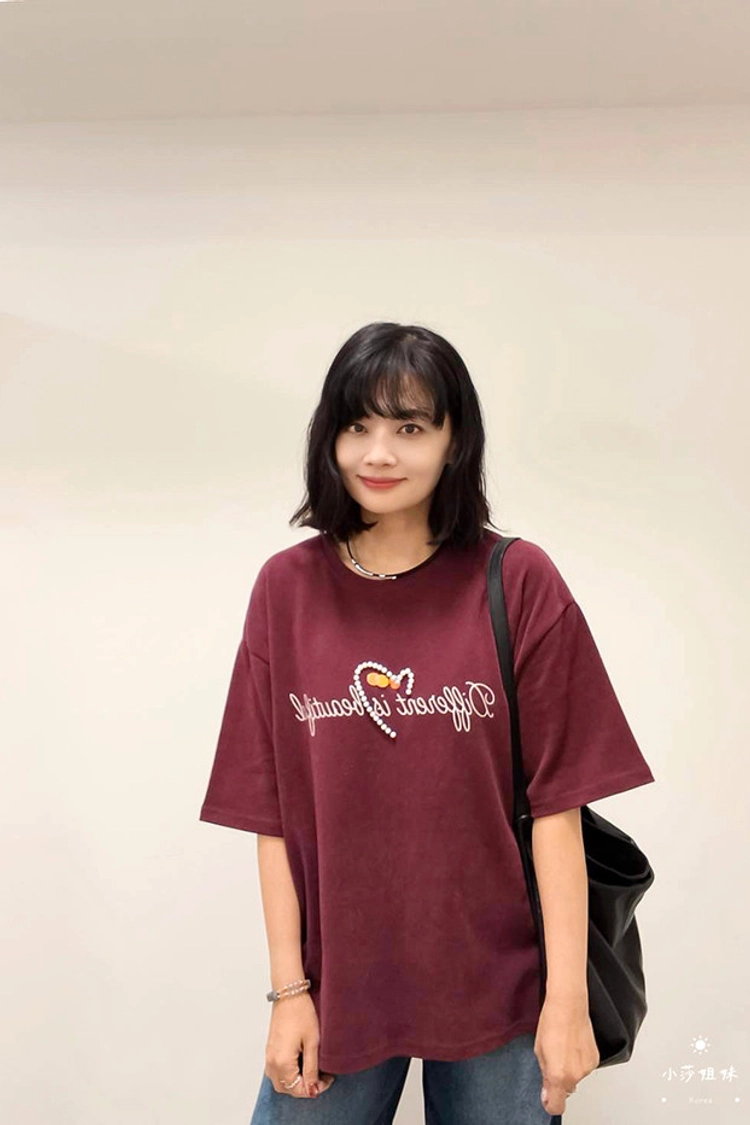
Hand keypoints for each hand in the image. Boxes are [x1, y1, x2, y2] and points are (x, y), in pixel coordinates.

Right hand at [264, 992, 336, 1097]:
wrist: (289, 994)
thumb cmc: (301, 1013)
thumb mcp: (312, 1043)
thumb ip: (312, 1069)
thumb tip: (313, 1089)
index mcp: (282, 1062)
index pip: (297, 1089)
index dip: (314, 1088)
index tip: (327, 1080)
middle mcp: (272, 1062)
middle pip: (287, 1088)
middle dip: (304, 1088)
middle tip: (321, 1078)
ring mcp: (269, 1056)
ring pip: (280, 1082)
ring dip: (295, 1083)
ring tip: (311, 1072)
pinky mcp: (270, 1049)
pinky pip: (276, 1071)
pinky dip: (287, 1075)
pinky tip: (300, 1066)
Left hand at [534, 993, 599, 1115]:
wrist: (569, 1005)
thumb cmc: (551, 1022)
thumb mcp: (539, 1051)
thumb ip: (544, 1076)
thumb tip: (547, 1094)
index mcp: (558, 1075)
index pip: (557, 1106)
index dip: (550, 1103)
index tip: (547, 1097)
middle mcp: (575, 1075)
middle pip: (566, 1090)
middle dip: (559, 1080)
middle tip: (553, 1060)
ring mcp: (587, 1068)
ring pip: (576, 1078)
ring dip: (569, 1069)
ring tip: (564, 1048)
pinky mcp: (595, 1059)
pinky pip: (584, 1067)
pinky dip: (578, 1061)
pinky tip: (573, 1046)